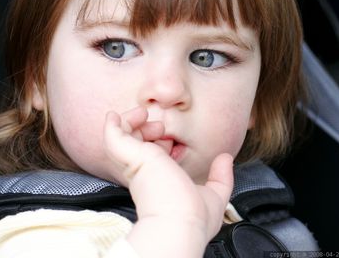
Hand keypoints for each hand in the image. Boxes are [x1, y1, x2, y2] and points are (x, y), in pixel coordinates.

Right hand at [102, 107, 233, 257]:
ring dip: (132, 121)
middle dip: (145, 128)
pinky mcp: (130, 157)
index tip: (171, 140)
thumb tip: (226, 158)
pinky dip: (113, 123)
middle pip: (136, 144)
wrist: (180, 222)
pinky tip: (117, 115)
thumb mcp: (214, 195)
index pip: (152, 156)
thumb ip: (220, 177)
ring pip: (122, 138)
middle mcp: (144, 173)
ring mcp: (135, 164)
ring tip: (144, 114)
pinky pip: (112, 136)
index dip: (160, 141)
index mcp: (159, 181)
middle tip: (160, 126)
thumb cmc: (194, 217)